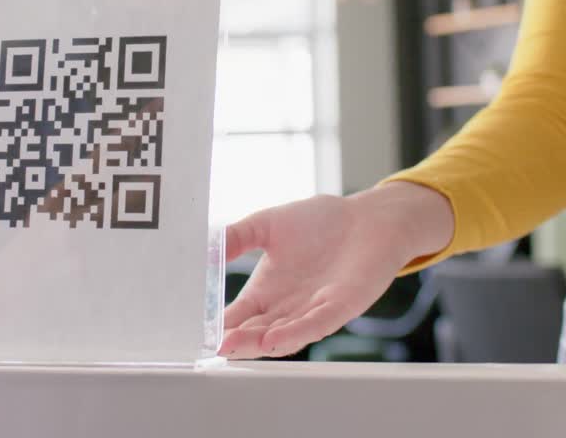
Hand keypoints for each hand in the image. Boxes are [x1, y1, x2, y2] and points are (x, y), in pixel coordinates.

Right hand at [219, 182, 453, 359]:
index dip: (219, 325)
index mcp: (267, 291)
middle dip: (235, 341)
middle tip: (213, 346)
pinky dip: (295, 333)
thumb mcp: (268, 224)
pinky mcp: (339, 307)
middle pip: (255, 332)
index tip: (198, 331)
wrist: (367, 218)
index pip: (238, 316)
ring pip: (281, 336)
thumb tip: (205, 247)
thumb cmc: (322, 222)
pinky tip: (275, 340)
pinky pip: (315, 325)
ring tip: (234, 348)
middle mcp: (287, 307)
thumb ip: (237, 236)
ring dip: (258, 344)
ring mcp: (313, 310)